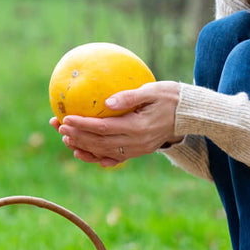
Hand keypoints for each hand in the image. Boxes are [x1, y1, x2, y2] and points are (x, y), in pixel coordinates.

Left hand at [53, 80, 182, 165]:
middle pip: (99, 143)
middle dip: (76, 135)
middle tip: (58, 126)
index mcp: (137, 127)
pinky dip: (96, 157)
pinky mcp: (138, 151)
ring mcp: (137, 150)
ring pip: (104, 153)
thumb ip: (130, 97)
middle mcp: (136, 143)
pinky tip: (82, 153)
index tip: (65, 118)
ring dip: (83, 147)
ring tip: (65, 138)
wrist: (190, 115)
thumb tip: (107, 102)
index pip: (103, 128)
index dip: (82, 124)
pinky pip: (113, 158)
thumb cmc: (171, 97)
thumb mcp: (153, 91)